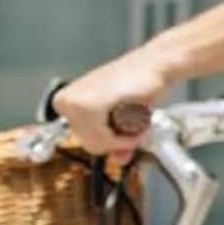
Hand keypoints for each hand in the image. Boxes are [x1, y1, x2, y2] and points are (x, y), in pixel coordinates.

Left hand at [53, 50, 170, 160]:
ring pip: (99, 145)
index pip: (86, 140)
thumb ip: (116, 141)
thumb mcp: (122, 116)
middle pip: (91, 145)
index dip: (113, 136)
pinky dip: (129, 134)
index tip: (125, 120)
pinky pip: (108, 139)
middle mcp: (65, 102)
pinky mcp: (88, 106)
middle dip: (119, 137)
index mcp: (66, 101)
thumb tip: (117, 161)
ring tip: (136, 112)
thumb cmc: (141, 81)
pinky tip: (136, 112)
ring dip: (126, 135)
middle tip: (135, 117)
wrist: (158, 63)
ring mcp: (74, 104)